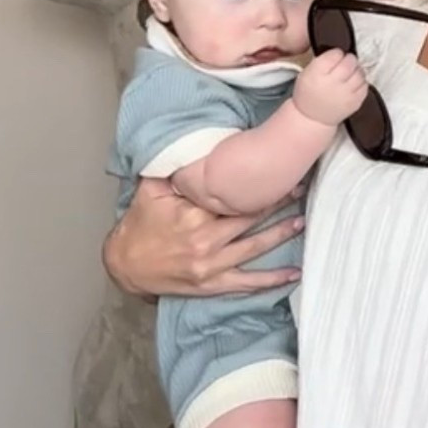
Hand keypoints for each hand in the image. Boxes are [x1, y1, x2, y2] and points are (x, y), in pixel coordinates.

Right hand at [103, 177, 304, 298]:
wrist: (125, 266)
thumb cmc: (140, 226)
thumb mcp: (150, 191)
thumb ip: (172, 168)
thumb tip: (191, 142)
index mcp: (193, 216)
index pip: (234, 197)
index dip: (259, 185)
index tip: (280, 173)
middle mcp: (205, 241)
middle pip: (250, 219)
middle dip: (278, 204)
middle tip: (300, 189)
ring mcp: (211, 266)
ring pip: (255, 248)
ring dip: (281, 235)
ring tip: (302, 222)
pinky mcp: (213, 285)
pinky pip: (248, 283)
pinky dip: (273, 280)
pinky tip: (295, 274)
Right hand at [294, 49, 367, 125]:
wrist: (313, 117)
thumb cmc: (309, 93)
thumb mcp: (307, 73)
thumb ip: (322, 61)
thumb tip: (340, 52)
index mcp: (317, 74)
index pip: (335, 54)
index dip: (337, 53)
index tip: (336, 55)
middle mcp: (332, 84)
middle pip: (349, 62)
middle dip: (349, 59)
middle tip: (346, 62)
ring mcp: (345, 95)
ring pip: (359, 73)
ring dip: (356, 70)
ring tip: (350, 73)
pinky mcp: (355, 103)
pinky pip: (365, 86)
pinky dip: (361, 82)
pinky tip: (353, 83)